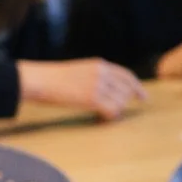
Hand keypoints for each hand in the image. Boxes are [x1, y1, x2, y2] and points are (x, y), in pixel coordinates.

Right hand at [16, 58, 145, 118]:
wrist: (39, 80)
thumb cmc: (52, 79)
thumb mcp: (78, 70)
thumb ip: (95, 76)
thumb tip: (108, 91)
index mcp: (99, 64)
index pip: (126, 75)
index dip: (136, 87)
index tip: (143, 97)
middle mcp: (102, 73)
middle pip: (126, 90)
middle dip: (123, 102)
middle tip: (113, 111)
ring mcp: (98, 85)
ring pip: (120, 101)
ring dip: (114, 110)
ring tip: (100, 113)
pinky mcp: (92, 98)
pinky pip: (112, 110)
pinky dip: (109, 116)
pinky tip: (100, 117)